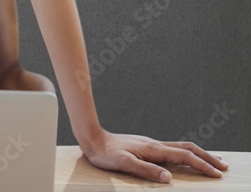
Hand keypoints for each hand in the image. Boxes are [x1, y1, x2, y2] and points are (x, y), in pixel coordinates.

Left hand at [81, 129, 229, 182]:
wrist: (93, 139)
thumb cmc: (106, 153)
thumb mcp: (124, 164)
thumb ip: (146, 171)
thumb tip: (169, 178)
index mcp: (154, 149)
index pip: (184, 157)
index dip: (202, 165)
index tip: (217, 174)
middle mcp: (155, 145)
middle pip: (188, 148)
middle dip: (207, 157)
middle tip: (223, 166)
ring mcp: (152, 145)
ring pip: (181, 147)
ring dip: (198, 154)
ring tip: (211, 161)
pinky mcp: (147, 147)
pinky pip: (172, 149)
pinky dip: (186, 154)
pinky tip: (185, 159)